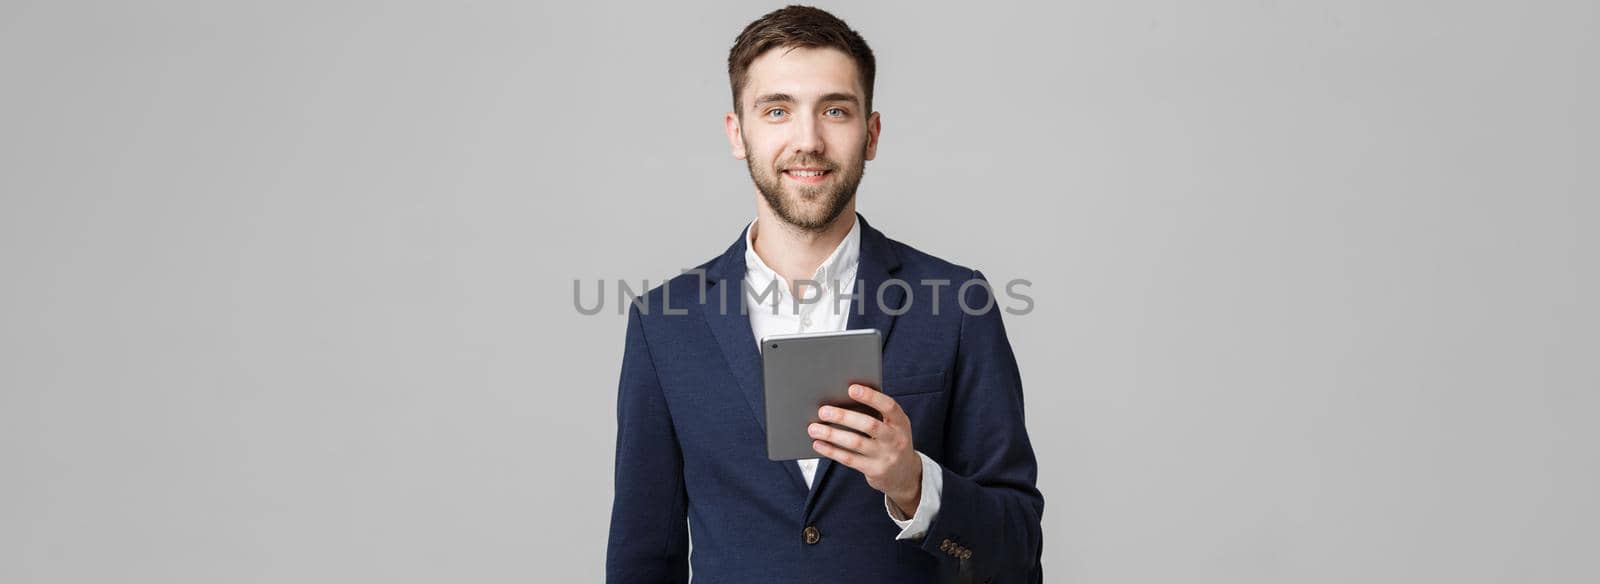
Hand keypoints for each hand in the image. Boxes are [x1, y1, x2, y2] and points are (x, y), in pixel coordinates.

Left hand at [809, 384, 921, 514]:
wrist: (905, 474)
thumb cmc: (890, 441)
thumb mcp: (892, 427)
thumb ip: (875, 414)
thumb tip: (841, 400)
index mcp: (901, 422)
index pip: (888, 406)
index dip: (871, 396)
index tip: (851, 388)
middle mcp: (896, 439)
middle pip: (869, 425)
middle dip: (844, 417)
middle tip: (822, 411)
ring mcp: (886, 456)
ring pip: (856, 443)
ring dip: (832, 434)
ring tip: (813, 428)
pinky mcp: (875, 471)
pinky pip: (849, 459)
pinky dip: (832, 450)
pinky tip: (818, 444)